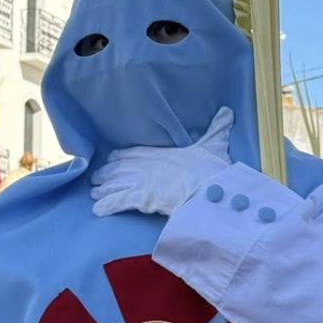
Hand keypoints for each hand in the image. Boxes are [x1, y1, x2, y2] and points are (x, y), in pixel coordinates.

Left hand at [91, 107, 233, 218]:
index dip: (121, 158)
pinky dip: (106, 205)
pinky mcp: (140, 198)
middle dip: (107, 175)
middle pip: (118, 169)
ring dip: (103, 190)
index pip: (133, 152)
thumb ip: (217, 128)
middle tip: (97, 180)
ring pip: (114, 184)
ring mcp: (140, 182)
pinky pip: (117, 202)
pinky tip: (97, 210)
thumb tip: (227, 111)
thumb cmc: (211, 167)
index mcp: (158, 153)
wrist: (210, 187)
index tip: (113, 159)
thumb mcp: (214, 143)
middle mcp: (145, 165)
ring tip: (94, 195)